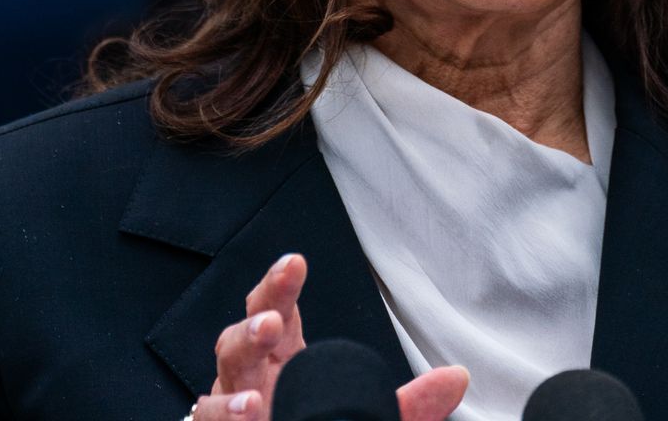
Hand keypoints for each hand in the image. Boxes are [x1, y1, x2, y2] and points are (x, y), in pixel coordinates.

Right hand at [188, 253, 468, 420]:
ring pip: (221, 376)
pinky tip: (248, 408)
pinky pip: (208, 419)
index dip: (280, 285)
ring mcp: (231, 405)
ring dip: (240, 359)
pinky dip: (224, 411)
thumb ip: (412, 405)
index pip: (276, 309)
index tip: (296, 263)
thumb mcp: (366, 417)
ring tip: (259, 363)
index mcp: (282, 360)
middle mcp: (251, 377)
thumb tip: (458, 377)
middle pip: (241, 334)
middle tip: (273, 318)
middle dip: (254, 319)